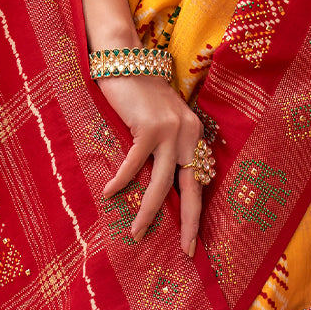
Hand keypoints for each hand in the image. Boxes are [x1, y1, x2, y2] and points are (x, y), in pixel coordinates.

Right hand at [98, 73, 206, 256]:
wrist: (126, 58)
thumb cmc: (138, 92)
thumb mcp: (160, 120)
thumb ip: (165, 146)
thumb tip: (159, 185)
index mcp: (194, 134)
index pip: (200, 181)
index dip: (196, 211)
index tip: (192, 239)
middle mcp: (188, 133)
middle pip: (192, 188)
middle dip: (188, 223)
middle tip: (184, 251)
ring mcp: (170, 130)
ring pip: (162, 184)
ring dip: (149, 213)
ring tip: (137, 234)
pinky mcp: (149, 127)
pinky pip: (134, 164)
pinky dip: (121, 182)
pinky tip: (110, 195)